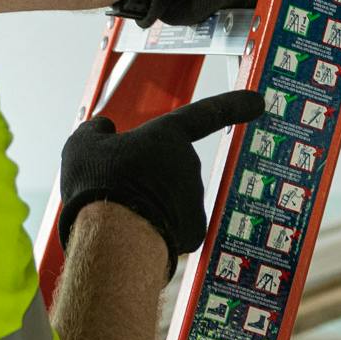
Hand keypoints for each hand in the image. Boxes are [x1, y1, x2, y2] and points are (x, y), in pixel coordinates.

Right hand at [55, 90, 266, 259]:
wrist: (111, 238)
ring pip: (170, 198)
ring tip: (121, 213)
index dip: (233, 105)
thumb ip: (96, 131)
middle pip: (168, 168)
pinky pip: (173, 225)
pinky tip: (136, 232)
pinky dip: (156, 229)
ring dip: (149, 203)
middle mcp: (189, 165)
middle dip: (147, 176)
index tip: (259, 100)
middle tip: (116, 188)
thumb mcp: (81, 145)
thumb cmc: (97, 184)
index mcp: (167, 135)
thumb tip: (103, 128)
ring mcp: (195, 200)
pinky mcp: (194, 232)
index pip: (205, 114)